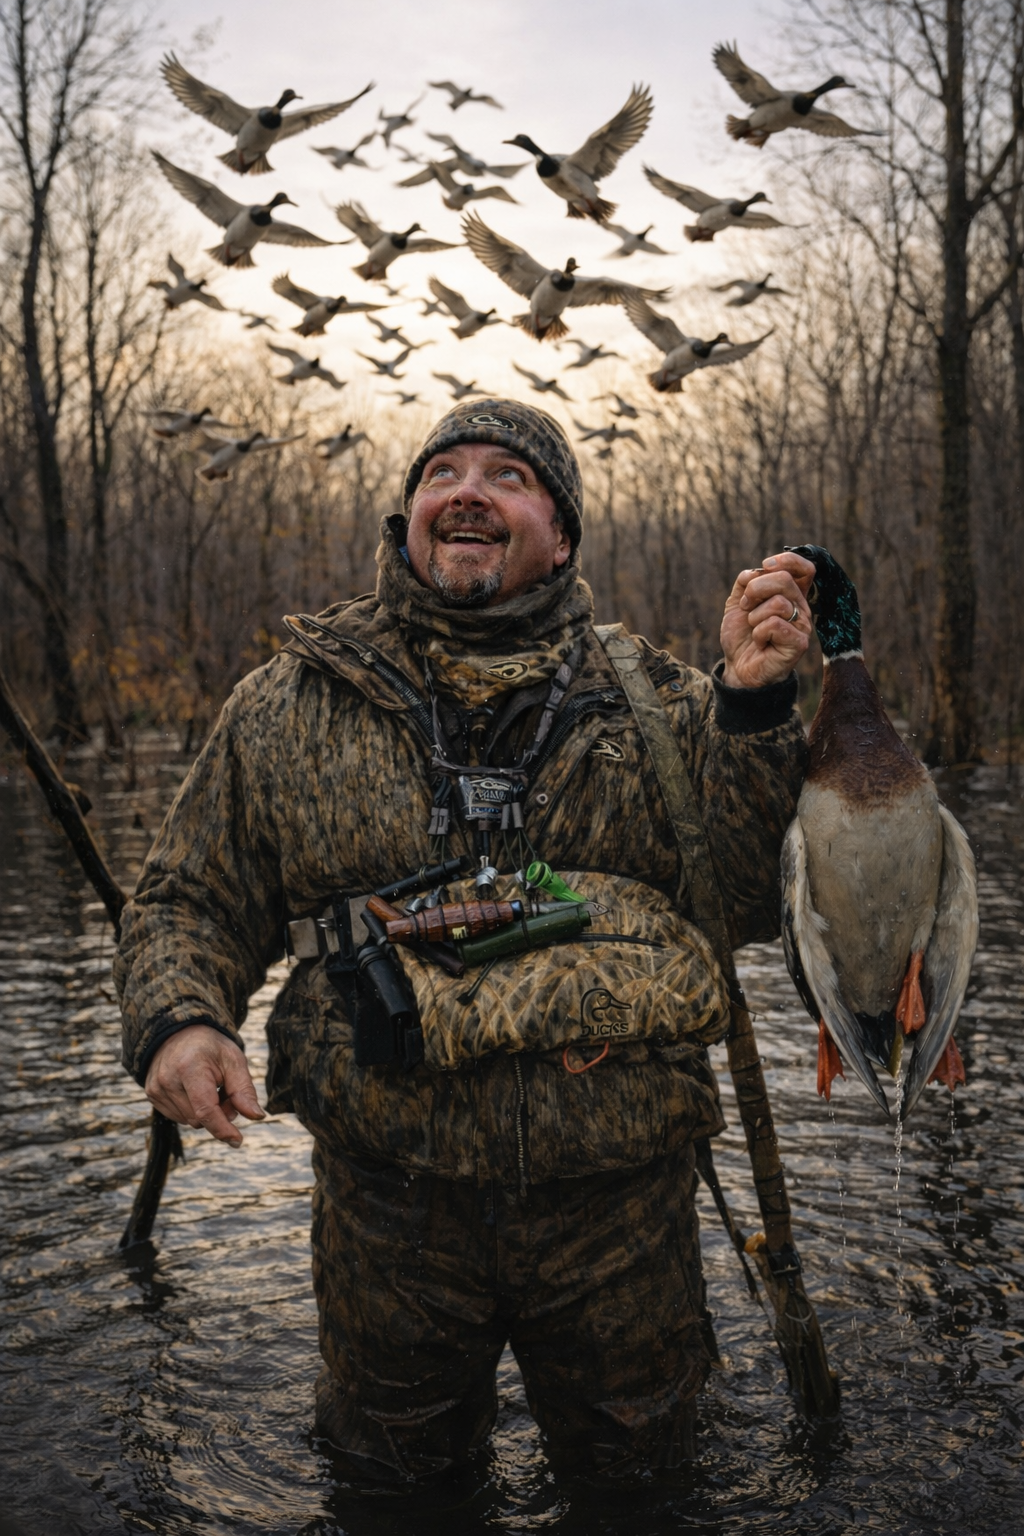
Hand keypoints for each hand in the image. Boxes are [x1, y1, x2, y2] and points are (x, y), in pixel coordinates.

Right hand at [144, 1024, 264, 1145]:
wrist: (179, 1032)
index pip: (205, 1109)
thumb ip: (244, 1090)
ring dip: (205, 1114)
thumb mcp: (234, 1060)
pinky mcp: (151, 1094)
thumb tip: (257, 1116)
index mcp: (190, 1067)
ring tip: (210, 1089)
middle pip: (200, 1119)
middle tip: (227, 1093)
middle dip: (219, 1114)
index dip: (222, 1128)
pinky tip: (195, 1092)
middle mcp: (168, 1079)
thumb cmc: (210, 1047)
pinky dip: (192, 1111)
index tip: (237, 1141)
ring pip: (190, 1121)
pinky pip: (179, 1117)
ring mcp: (156, 1088)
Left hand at [720, 551, 815, 689]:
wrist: (737, 666)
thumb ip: (746, 582)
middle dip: (755, 589)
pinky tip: (760, 642)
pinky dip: (758, 632)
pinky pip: (775, 624)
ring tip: (754, 628)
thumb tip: (756, 570)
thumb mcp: (738, 602)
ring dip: (754, 616)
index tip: (765, 565)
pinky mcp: (799, 643)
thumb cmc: (742, 635)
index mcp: (790, 594)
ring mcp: (803, 625)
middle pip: (784, 579)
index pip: (804, 568)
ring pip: (778, 602)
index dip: (787, 560)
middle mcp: (801, 607)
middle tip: (746, 606)